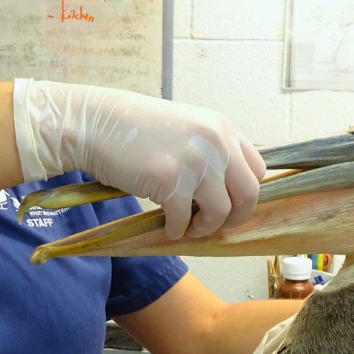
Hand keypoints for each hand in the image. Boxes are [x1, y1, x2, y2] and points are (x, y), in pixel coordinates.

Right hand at [13, 79, 264, 239]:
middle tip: (214, 225)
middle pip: (248, 194)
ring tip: (189, 227)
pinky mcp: (170, 181)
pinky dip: (177, 230)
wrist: (96, 124)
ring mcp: (195, 162)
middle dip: (235, 217)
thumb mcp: (186, 129)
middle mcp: (216, 143)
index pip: (257, 169)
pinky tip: (167, 226)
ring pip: (220, 212)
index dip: (245, 193)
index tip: (230, 205)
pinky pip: (185, 220)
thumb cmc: (135, 129)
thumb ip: (210, 151)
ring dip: (205, 227)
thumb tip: (225, 191)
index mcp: (222, 128)